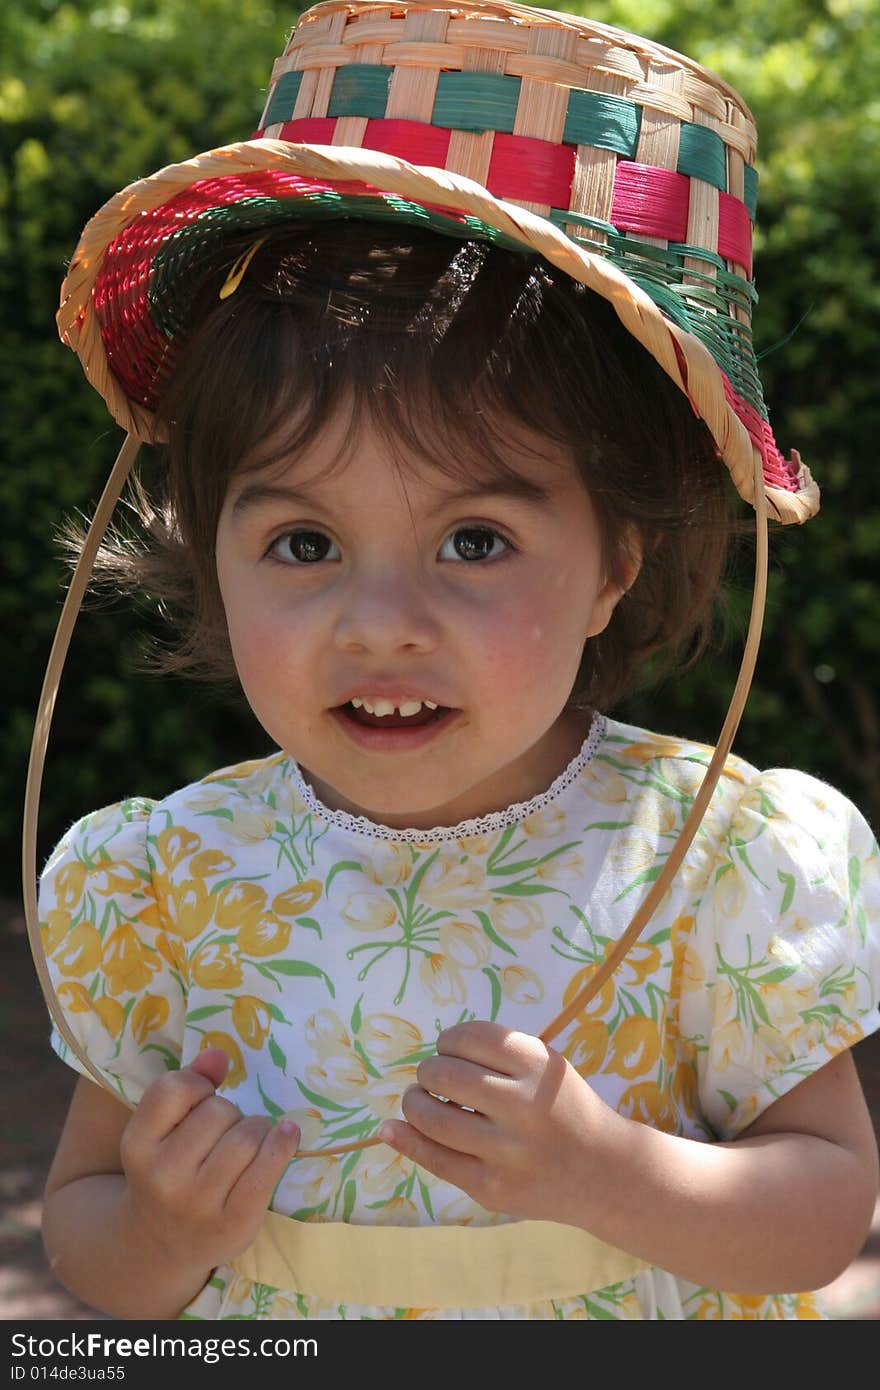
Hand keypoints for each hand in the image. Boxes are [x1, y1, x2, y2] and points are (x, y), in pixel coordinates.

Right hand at [118, 1047, 299, 1271]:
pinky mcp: (235, 1222)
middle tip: (223, 1133)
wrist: (162, 1245)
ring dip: (257, 1129)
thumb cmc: (170, 1171)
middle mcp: (162, 1177)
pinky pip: (268, 1167)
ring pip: (247, 1135)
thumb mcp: (162, 1130)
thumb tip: (218, 1054)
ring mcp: (198, 1203)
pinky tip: (286, 1135)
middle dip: (229, 1113)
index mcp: (137, 1146)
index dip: (198, 1085)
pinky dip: (283, 1144)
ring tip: (248, 1142)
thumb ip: (188, 1084)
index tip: (204, 1097)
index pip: (174, 1089)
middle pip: (218, 1111)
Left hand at [378, 1022, 621, 1224]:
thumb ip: (497, 1053)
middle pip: (444, 1074)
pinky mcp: (492, 1187)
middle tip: (434, 1078)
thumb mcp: (545, 1065)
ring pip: (432, 1117)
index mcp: (536, 1065)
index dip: (448, 1040)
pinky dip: (405, 1140)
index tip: (448, 1049)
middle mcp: (522, 1104)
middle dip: (428, 1072)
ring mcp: (507, 1150)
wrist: (603, 1170)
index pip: (470, 1037)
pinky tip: (391, 1129)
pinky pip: (436, 1159)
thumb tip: (432, 1052)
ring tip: (420, 1101)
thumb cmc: (565, 1107)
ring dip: (414, 1103)